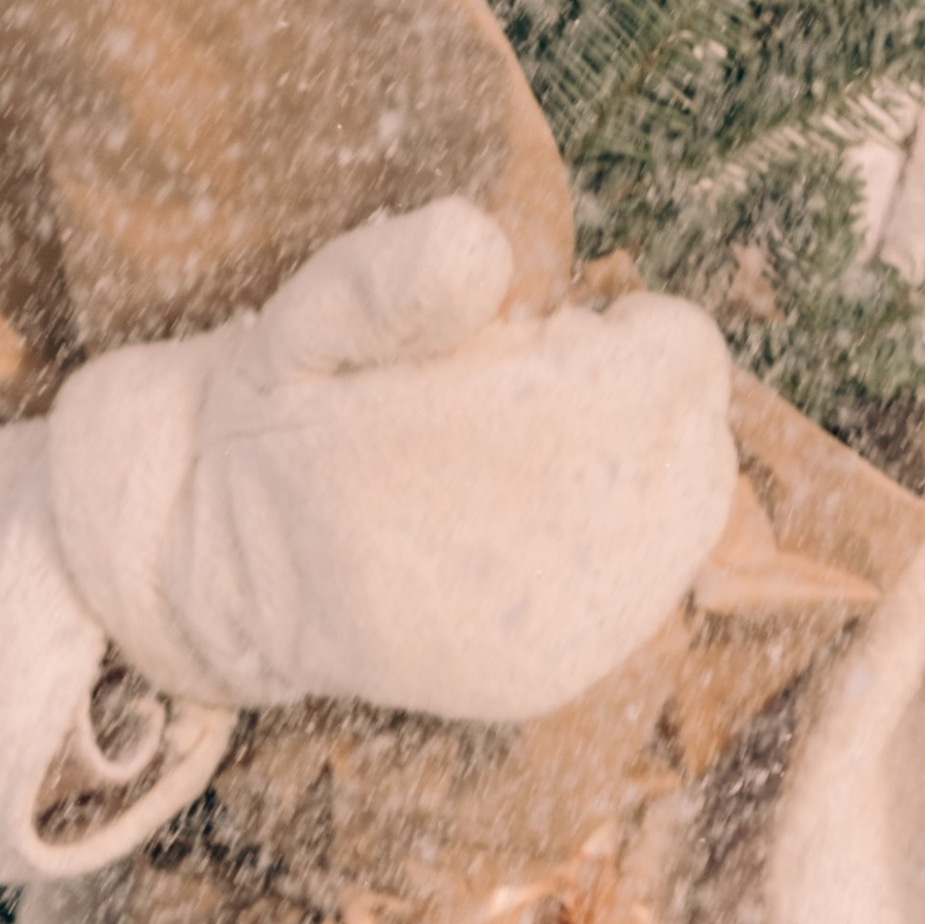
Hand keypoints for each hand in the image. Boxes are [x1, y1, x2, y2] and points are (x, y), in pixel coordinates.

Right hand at [45, 196, 736, 720]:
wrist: (229, 572)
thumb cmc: (285, 423)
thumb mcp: (300, 321)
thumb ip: (389, 278)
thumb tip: (485, 247)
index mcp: (491, 452)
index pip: (674, 356)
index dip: (620, 329)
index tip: (542, 336)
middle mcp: (544, 565)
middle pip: (695, 428)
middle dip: (632, 394)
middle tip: (535, 395)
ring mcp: (557, 636)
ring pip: (693, 503)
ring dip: (638, 461)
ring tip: (536, 455)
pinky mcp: (556, 676)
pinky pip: (654, 577)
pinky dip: (626, 533)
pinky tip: (541, 519)